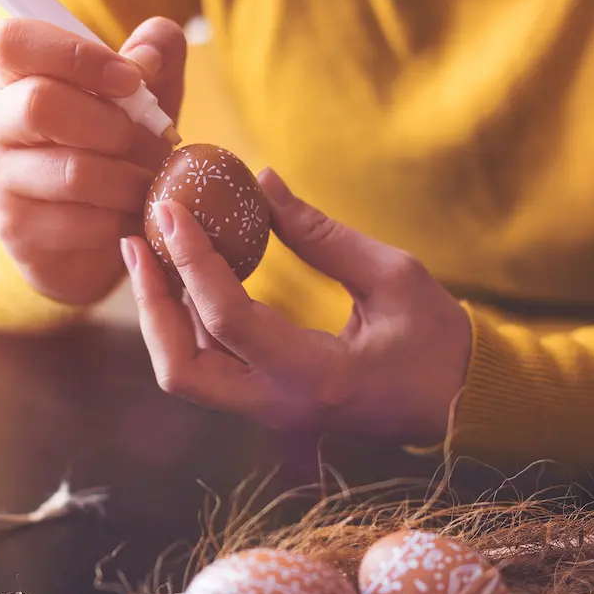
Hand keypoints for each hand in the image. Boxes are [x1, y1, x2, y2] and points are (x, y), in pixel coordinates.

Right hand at [0, 16, 186, 305]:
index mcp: (13, 77)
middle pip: (40, 104)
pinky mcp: (17, 231)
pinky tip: (134, 216)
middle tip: (144, 141)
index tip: (131, 79)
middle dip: (112, 124)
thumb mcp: (147, 95)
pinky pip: (83, 222)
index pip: (15, 41)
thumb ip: (157, 55)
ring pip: (72, 172)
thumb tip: (151, 51)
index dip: (77, 54)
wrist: (101, 230)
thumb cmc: (119, 149)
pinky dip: (124, 220)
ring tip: (148, 183)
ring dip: (129, 179)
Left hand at [120, 170, 471, 446]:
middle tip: (137, 242)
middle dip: (150, 305)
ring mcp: (270, 412)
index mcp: (318, 377)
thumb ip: (320, 233)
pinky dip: (186, 323)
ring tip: (150, 251)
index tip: (171, 210)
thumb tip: (263, 181)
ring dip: (160, 314)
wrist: (457, 404)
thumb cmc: (436, 340)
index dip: (192, 261)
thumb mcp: (392, 275)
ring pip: (186, 373)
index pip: (229, 321)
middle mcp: (281, 406)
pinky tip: (188, 277)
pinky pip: (208, 367)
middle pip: (180, 370)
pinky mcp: (267, 402)